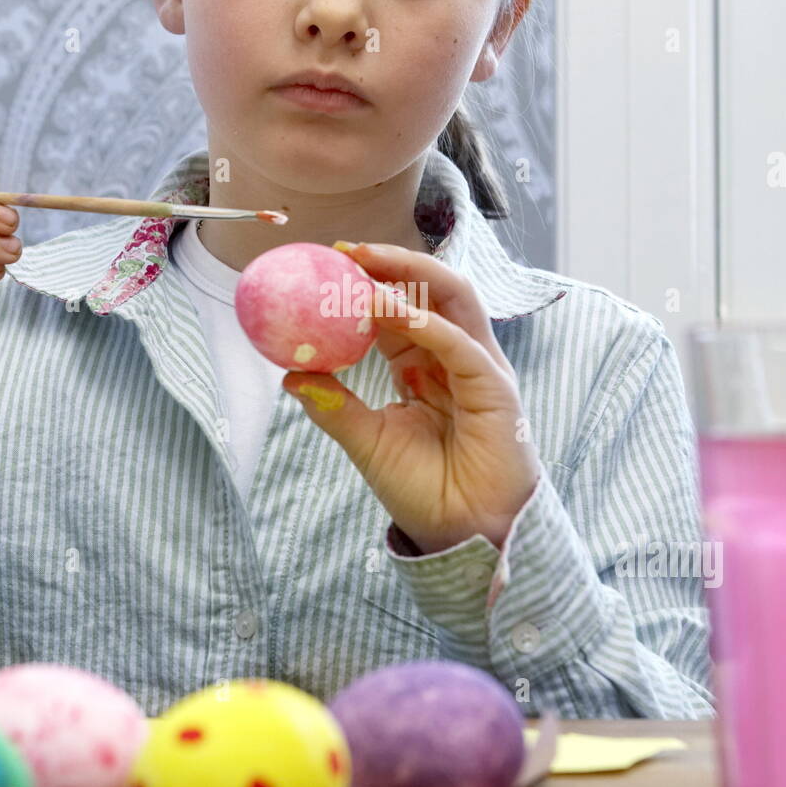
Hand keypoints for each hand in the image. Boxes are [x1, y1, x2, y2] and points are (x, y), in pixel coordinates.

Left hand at [282, 241, 539, 554]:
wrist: (464, 535)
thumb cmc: (424, 490)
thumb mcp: (367, 443)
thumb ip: (334, 407)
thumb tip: (290, 374)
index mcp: (423, 366)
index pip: (397, 309)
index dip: (365, 284)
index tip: (324, 266)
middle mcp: (453, 357)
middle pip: (429, 290)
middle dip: (390, 263)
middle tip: (344, 251)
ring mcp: (477, 368)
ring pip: (453, 299)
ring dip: (411, 275)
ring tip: (368, 264)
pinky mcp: (495, 388)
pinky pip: (461, 345)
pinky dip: (426, 323)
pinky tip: (391, 311)